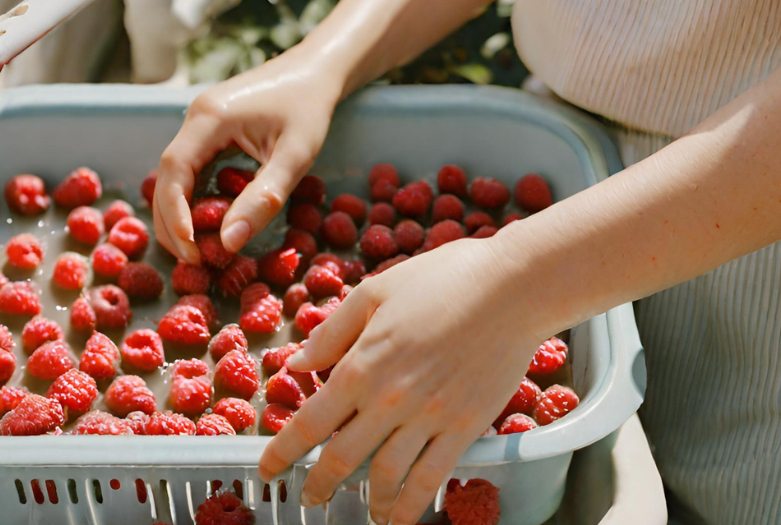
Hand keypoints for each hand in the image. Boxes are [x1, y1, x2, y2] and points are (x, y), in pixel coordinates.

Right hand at [153, 51, 341, 261]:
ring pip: (175, 175)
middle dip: (173, 222)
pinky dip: (194, 200)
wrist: (316, 70)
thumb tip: (228, 243)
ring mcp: (199, 122)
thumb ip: (263, 198)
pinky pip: (192, 169)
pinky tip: (209, 223)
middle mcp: (196, 117)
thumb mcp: (295, 156)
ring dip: (181, 214)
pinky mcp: (209, 130)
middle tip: (194, 261)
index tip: (192, 250)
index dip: (175, 214)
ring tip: (199, 250)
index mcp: (210, 116)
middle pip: (166, 175)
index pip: (175, 169)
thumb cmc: (310, 109)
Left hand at [258, 237, 549, 524]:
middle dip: (319, 485)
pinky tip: (399, 518)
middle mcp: (389, 400)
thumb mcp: (374, 293)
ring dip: (367, 502)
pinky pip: (431, 479)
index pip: (309, 423)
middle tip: (309, 499)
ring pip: (385, 477)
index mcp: (361, 365)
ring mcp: (429, 419)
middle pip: (341, 459)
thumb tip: (297, 363)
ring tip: (361, 512)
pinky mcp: (465, 428)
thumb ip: (332, 333)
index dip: (282, 453)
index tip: (267, 470)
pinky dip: (410, 506)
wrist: (513, 287)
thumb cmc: (443, 279)